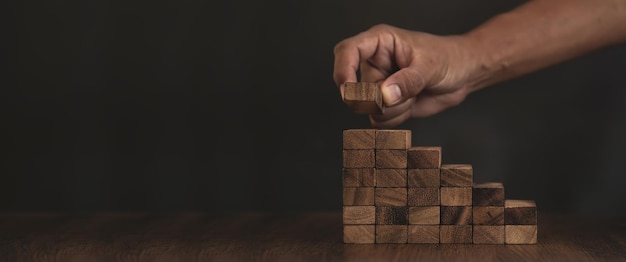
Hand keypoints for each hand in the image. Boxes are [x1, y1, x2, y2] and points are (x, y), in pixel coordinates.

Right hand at [333, 24, 477, 127]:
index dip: (343, 71)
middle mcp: (374, 63)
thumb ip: (407, 81)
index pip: (347, 51)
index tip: (349, 91)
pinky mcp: (385, 103)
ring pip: (368, 108)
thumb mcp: (430, 66)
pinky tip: (411, 104)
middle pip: (356, 89)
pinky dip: (397, 118)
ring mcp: (377, 84)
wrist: (462, 74)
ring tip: (414, 94)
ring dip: (393, 109)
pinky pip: (379, 120)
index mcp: (379, 42)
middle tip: (404, 93)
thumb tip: (384, 95)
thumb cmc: (447, 58)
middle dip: (380, 99)